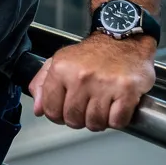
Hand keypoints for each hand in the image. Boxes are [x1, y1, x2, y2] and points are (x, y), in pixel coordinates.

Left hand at [29, 35, 155, 131]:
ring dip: (99, 120)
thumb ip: (43, 84)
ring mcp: (104, 84)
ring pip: (95, 123)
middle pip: (73, 120)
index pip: (50, 110)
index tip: (66, 110)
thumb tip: (38, 109)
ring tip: (102, 105)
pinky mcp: (126, 91)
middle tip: (87, 106)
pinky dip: (117, 119)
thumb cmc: (93, 54)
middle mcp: (81, 76)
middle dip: (80, 119)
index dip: (58, 115)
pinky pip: (117, 122)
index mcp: (61, 69)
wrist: (123, 41)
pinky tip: (116, 105)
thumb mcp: (61, 61)